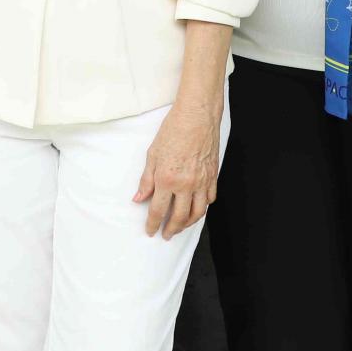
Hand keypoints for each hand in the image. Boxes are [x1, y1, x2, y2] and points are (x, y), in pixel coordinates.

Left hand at [134, 96, 221, 239]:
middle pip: (179, 217)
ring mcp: (201, 181)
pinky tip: (197, 209)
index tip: (150, 231)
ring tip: (181, 227)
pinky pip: (209, 199)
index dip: (153, 224)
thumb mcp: (152, 154)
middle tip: (166, 235)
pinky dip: (203, 208)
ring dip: (188, 224)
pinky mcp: (212, 176)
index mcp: (166, 179)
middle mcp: (185, 184)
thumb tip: (139, 198)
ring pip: (197, 212)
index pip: (158, 210)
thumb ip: (146, 180)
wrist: (197, 115)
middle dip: (171, 229)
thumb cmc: (173, 130)